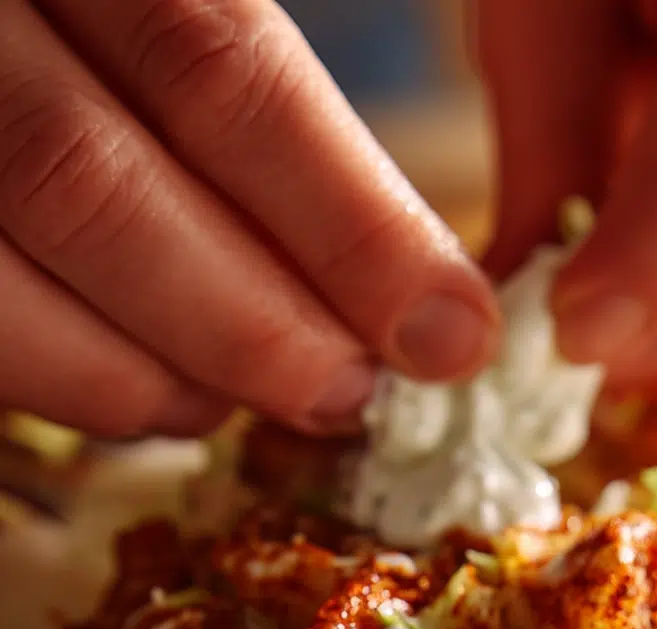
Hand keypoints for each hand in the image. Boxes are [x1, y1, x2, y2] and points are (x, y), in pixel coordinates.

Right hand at [0, 0, 499, 437]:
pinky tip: (156, 394)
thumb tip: (423, 293)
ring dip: (149, 376)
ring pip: (0, 274)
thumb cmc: (115, 30)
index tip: (452, 331)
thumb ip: (262, 108)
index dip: (350, 223)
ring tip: (244, 402)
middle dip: (250, 324)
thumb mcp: (172, 12)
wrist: (3, 32)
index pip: (219, 67)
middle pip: (91, 181)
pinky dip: (68, 383)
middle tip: (347, 395)